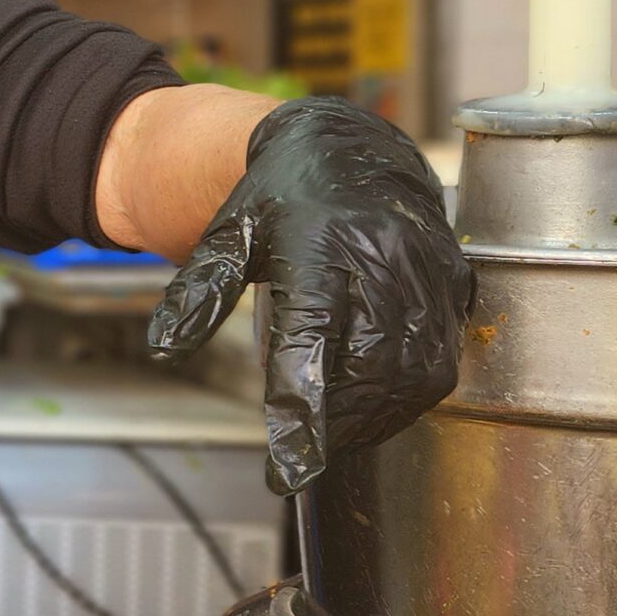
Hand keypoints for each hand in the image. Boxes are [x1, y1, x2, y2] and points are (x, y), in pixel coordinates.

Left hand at [146, 97, 472, 494]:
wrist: (348, 145)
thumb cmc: (278, 198)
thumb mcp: (226, 236)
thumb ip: (197, 293)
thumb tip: (163, 348)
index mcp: (318, 247)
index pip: (309, 344)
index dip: (300, 414)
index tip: (288, 470)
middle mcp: (380, 257)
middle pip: (368, 370)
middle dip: (338, 425)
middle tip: (308, 450)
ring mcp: (424, 269)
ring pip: (414, 372)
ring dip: (377, 417)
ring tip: (338, 432)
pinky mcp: (452, 279)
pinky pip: (444, 355)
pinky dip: (410, 394)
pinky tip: (378, 402)